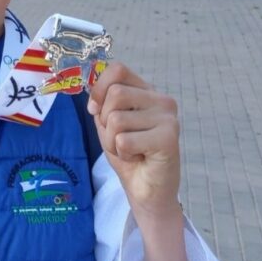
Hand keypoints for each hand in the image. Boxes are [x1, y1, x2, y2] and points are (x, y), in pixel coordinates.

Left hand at [88, 63, 182, 228]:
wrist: (148, 191)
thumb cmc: (130, 155)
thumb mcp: (108, 125)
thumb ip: (102, 106)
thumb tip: (93, 99)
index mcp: (147, 92)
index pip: (118, 69)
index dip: (99, 87)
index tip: (96, 109)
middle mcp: (162, 100)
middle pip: (114, 94)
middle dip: (105, 122)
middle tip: (120, 139)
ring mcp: (168, 118)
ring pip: (116, 119)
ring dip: (113, 141)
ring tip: (130, 150)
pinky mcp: (169, 138)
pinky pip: (123, 140)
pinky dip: (122, 154)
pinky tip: (139, 159)